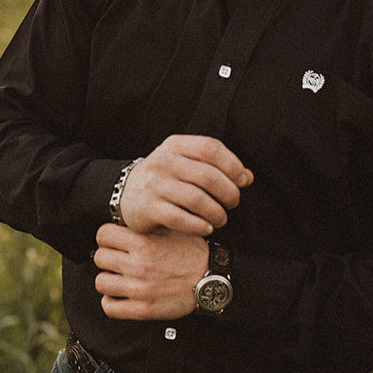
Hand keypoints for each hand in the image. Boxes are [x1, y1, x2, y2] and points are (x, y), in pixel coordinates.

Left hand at [93, 224, 208, 319]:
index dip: (107, 237)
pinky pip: (110, 307)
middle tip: (118, 260)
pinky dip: (112, 302)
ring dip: (109, 280)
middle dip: (108, 257)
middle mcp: (139, 265)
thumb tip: (125, 219)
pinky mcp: (143, 310)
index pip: (103, 234)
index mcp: (144, 242)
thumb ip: (148, 225)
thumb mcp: (172, 229)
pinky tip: (121, 296)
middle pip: (99, 257)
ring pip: (101, 283)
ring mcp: (140, 289)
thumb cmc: (192, 253)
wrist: (211, 279)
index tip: (114, 241)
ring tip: (120, 278)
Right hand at [118, 134, 252, 235]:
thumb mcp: (186, 163)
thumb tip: (247, 177)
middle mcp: (164, 162)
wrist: (125, 192)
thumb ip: (216, 167)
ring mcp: (154, 185)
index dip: (232, 165)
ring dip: (216, 212)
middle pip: (207, 176)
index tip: (242, 180)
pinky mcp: (148, 208)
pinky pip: (180, 218)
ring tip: (221, 219)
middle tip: (233, 203)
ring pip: (196, 199)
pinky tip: (206, 228)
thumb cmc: (165, 178)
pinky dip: (198, 225)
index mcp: (176, 145)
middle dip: (228, 193)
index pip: (211, 148)